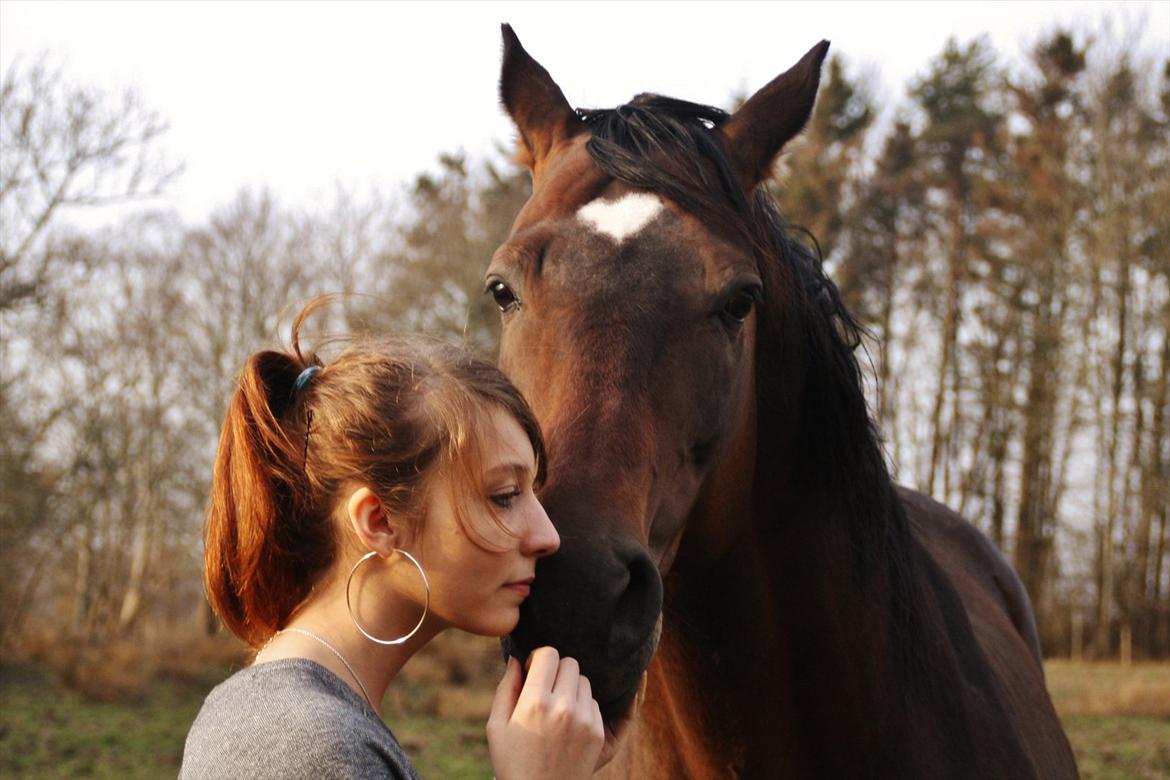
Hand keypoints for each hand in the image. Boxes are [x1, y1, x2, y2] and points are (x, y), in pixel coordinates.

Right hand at [487, 647, 604, 779]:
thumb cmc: (512, 762)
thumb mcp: (496, 727)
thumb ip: (506, 688)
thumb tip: (516, 659)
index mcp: (535, 702)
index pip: (549, 654)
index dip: (540, 659)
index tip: (535, 672)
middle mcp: (563, 707)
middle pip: (570, 663)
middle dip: (557, 672)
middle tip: (546, 691)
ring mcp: (584, 720)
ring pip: (584, 682)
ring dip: (572, 688)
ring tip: (558, 710)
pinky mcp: (598, 732)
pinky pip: (594, 703)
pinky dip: (583, 707)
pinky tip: (569, 724)